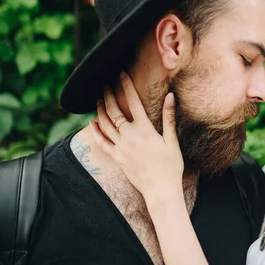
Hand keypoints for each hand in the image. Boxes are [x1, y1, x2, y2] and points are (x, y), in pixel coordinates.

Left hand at [90, 72, 183, 202]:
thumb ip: (169, 117)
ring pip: (105, 125)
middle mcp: (130, 136)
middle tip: (104, 85)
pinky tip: (92, 123)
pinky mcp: (117, 158)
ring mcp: (121, 148)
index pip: (134, 102)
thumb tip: (170, 97)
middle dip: (108, 95)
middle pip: (114, 111)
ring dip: (100, 110)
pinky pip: (102, 143)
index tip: (121, 75)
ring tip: (97, 99)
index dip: (126, 86)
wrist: (161, 189)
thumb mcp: (172, 140)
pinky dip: (96, 131)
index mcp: (145, 130)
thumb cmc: (171, 166)